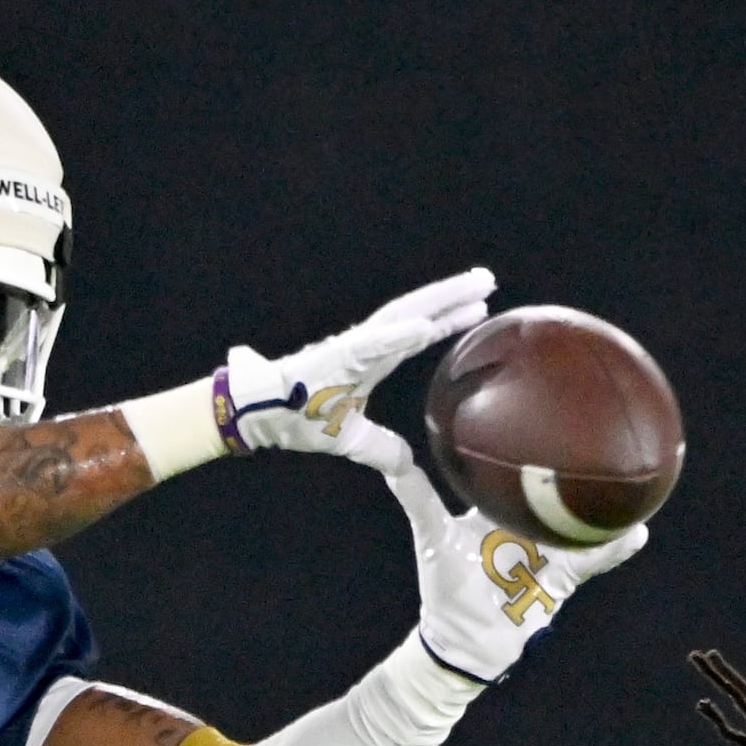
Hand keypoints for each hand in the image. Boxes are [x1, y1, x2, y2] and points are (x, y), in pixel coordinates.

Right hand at [215, 269, 497, 455]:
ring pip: (403, 316)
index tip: (479, 308)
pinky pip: (372, 343)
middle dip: (453, 297)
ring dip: (439, 300)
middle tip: (487, 279)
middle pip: (417, 313)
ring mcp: (353, 347)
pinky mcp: (336, 356)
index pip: (417, 335)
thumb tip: (406, 465)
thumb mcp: (352, 439)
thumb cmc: (297, 419)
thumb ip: (381, 448)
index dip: (447, 321)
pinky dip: (399, 334)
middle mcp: (366, 346)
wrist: (258, 416)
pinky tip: (426, 325)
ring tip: (473, 286)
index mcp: (369, 361)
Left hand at [369, 436, 649, 681]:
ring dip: (605, 506)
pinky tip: (636, 533)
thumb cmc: (444, 586)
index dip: (533, 443)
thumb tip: (393, 461)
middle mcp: (528, 524)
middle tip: (601, 433)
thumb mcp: (432, 533)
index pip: (519, 470)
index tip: (547, 409)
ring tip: (630, 480)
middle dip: (578, 469)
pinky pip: (592, 559)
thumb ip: (416, 496)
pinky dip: (613, 548)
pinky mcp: (564, 577)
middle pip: (559, 491)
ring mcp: (550, 550)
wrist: (464, 640)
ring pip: (582, 521)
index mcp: (499, 510)